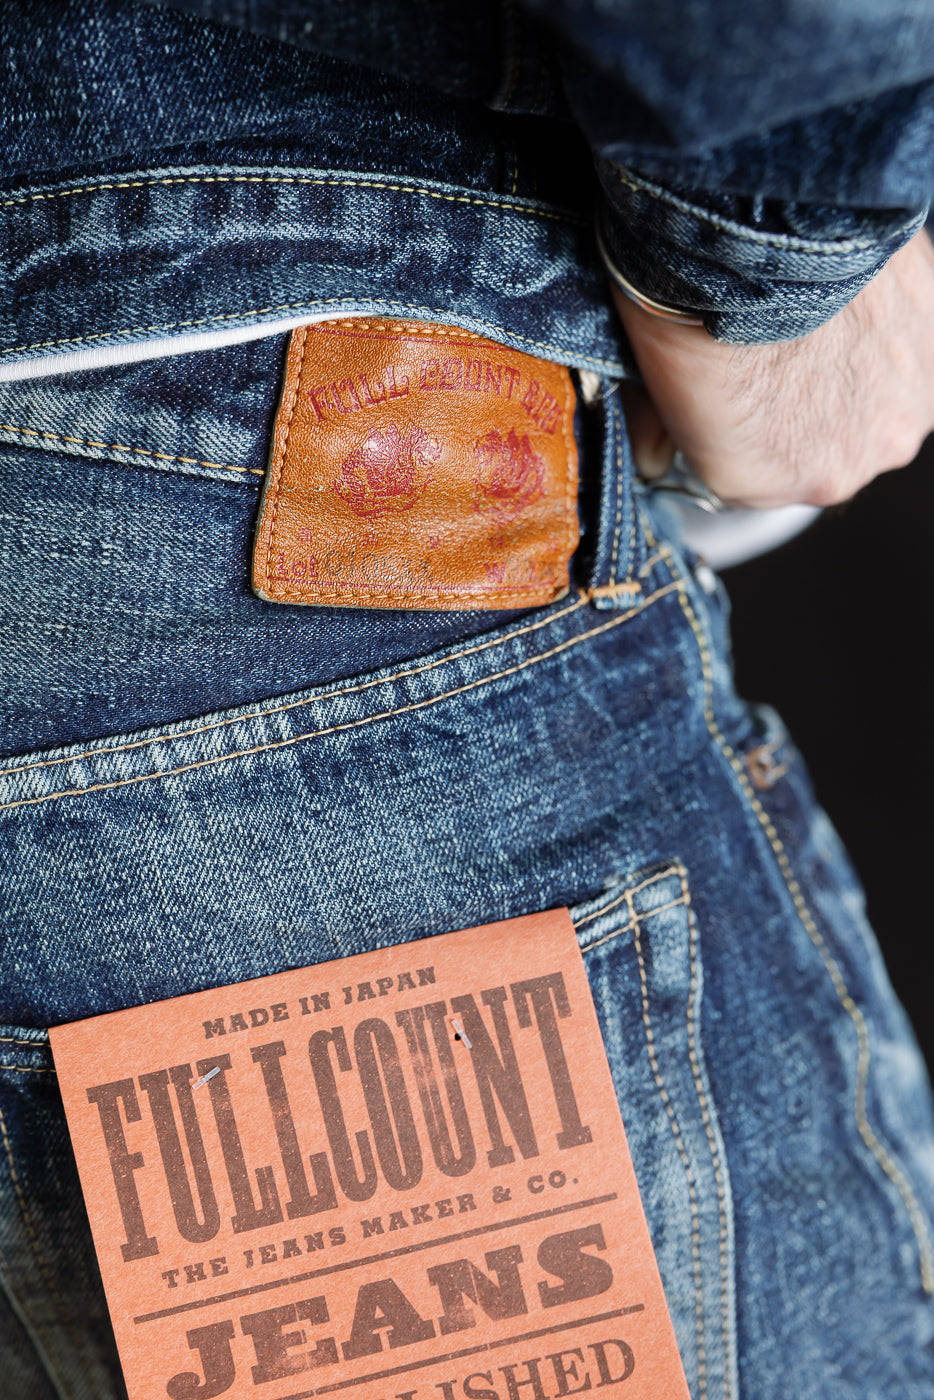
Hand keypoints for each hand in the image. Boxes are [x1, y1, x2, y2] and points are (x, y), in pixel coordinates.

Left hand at [614, 227, 933, 507]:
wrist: (765, 223)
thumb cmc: (697, 297)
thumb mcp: (646, 376)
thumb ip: (658, 429)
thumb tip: (650, 452)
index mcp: (757, 484)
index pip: (752, 474)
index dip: (742, 425)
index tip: (733, 387)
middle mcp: (839, 469)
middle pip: (820, 445)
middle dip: (802, 402)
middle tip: (777, 344)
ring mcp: (898, 417)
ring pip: (876, 403)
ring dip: (854, 366)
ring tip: (820, 316)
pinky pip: (913, 351)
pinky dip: (891, 327)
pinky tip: (857, 296)